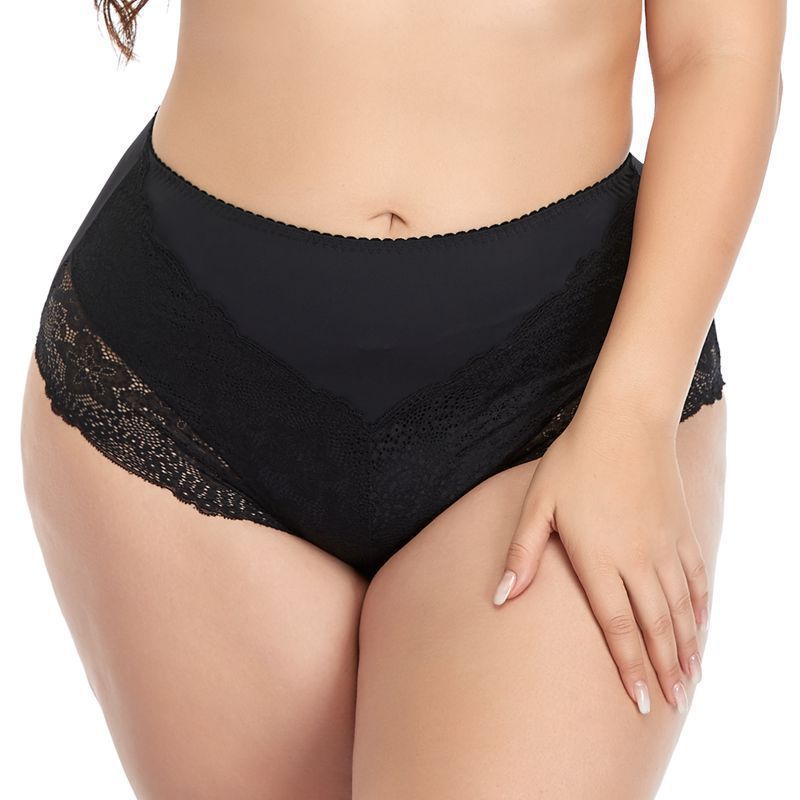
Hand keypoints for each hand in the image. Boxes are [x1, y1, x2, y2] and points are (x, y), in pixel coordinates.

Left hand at [492, 401, 707, 714]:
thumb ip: (522, 553)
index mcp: (599, 557)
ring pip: (681, 609)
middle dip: (664, 670)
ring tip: (690, 682)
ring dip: (688, 648)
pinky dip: (702, 608)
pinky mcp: (682, 528)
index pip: (617, 626)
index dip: (629, 667)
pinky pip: (697, 578)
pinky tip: (703, 627)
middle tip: (671, 705)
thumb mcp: (538, 503)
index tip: (638, 701)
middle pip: (655, 626)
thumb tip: (500, 598)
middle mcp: (637, 559)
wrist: (625, 420)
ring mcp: (665, 544)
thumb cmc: (574, 460)